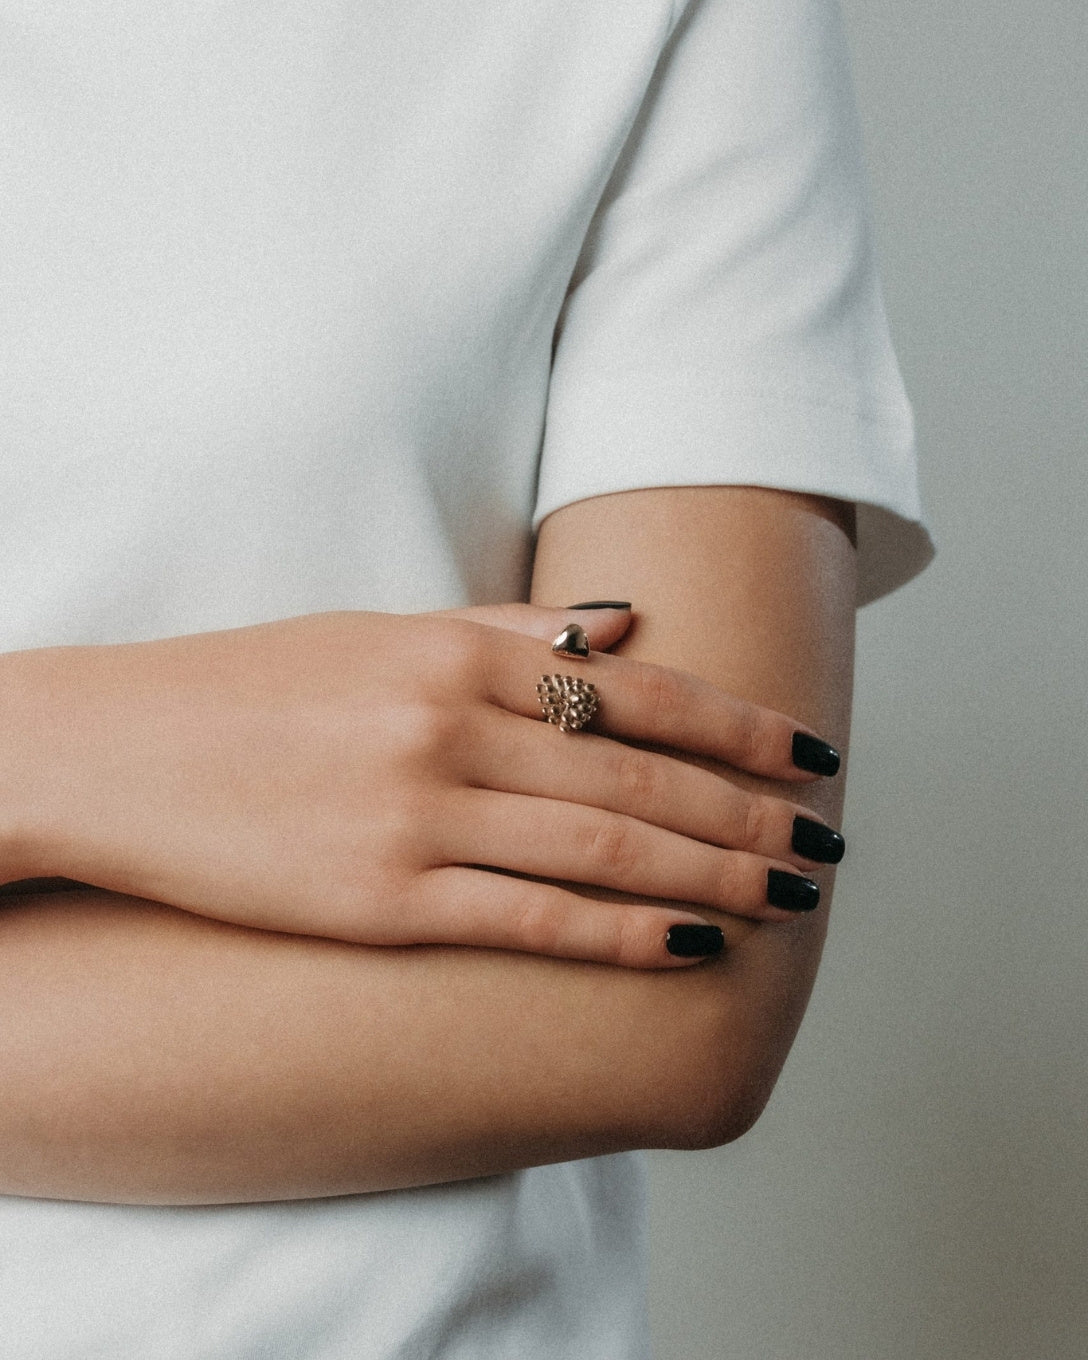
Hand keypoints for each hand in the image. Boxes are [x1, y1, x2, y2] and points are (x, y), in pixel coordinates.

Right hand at [2, 607, 841, 966]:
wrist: (119, 751)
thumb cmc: (254, 688)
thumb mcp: (382, 632)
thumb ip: (510, 631)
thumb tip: (628, 624)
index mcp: (456, 653)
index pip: (637, 690)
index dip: (736, 726)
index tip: (808, 753)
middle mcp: (452, 728)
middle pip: (640, 775)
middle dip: (749, 812)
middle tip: (829, 840)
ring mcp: (420, 817)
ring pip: (604, 849)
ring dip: (711, 873)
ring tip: (787, 894)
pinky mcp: (382, 900)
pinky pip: (529, 920)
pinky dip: (620, 933)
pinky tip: (687, 943)